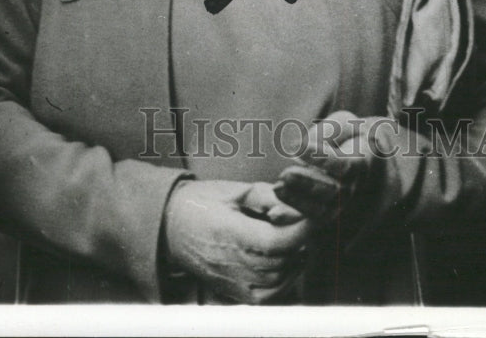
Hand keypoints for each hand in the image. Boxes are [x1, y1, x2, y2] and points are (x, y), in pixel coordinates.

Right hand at [163, 179, 310, 303]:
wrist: (170, 226)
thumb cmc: (201, 203)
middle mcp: (231, 263)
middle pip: (282, 262)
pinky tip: (283, 261)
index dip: (301, 230)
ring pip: (279, 282)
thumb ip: (268, 197)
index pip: (276, 242)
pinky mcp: (233, 294)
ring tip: (292, 239)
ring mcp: (232, 282)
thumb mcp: (234, 190)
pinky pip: (268, 297)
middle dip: (300, 241)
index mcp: (230, 233)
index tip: (315, 215)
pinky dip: (283, 281)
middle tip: (303, 222)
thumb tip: (296, 208)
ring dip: (294, 260)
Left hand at [276, 111, 385, 220]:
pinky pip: (308, 220)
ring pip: (320, 210)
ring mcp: (338, 204)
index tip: (296, 147)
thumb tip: (306, 146)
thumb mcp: (343, 124)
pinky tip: (274, 215)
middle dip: (306, 184)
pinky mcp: (322, 212)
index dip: (321, 158)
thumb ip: (328, 132)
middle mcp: (351, 188)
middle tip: (285, 174)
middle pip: (331, 192)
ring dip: (297, 201)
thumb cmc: (348, 136)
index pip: (343, 165)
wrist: (360, 158)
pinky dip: (292, 219)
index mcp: (360, 163)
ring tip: (277, 188)